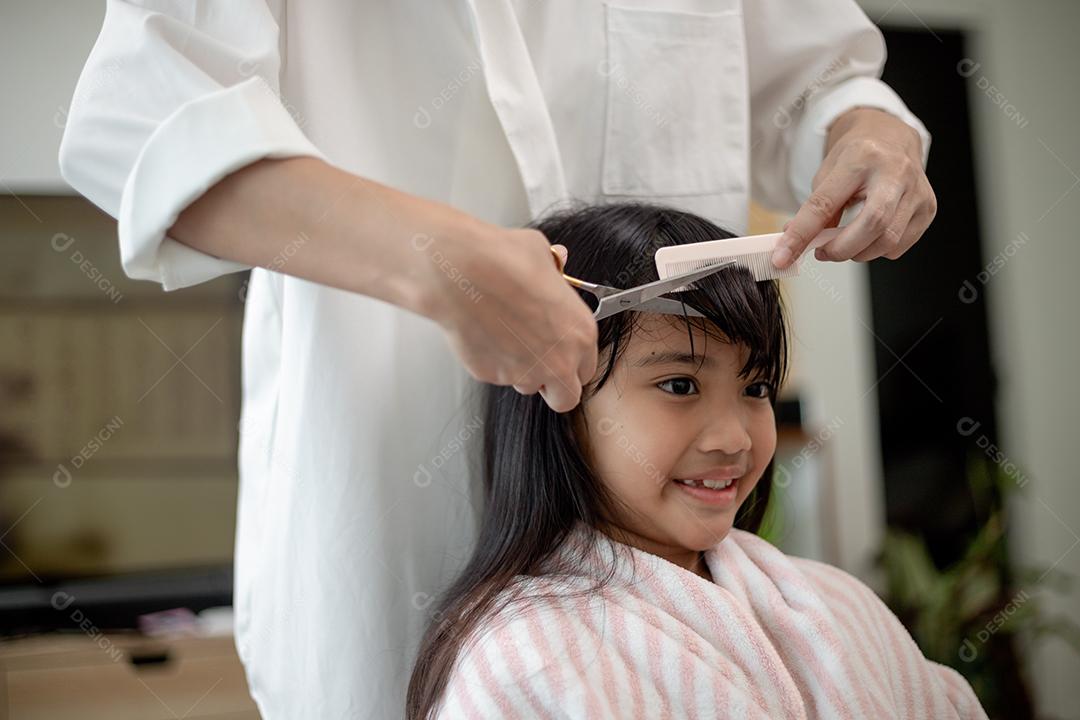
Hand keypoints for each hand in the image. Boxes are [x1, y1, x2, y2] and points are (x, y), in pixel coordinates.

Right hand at [420, 224, 597, 412]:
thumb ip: (554, 271)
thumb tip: (555, 261)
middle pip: (565, 397)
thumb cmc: (503, 261)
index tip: (561, 353)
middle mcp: (559, 360)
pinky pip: (496, 374)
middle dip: (553, 385)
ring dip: (521, 370)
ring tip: (505, 337)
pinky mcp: (493, 376)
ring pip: (527, 385)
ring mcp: (525, 372)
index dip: (573, 362)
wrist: (462, 273)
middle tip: (539, 363)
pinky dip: (492, 360)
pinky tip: (485, 333)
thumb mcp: (542, 256)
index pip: (587, 369)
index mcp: (580, 333)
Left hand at [771, 107, 936, 268]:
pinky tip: (869, 235)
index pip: (825, 204)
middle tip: (823, 252)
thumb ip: (813, 211)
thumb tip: (792, 247)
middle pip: (872, 225)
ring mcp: (917, 191)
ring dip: (858, 252)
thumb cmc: (857, 156)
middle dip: (841, 249)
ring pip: (888, 241)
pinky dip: (877, 249)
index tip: (783, 256)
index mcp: (862, 157)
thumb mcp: (827, 174)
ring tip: (845, 242)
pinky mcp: (928, 208)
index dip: (802, 234)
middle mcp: (896, 172)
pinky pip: (899, 246)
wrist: (892, 137)